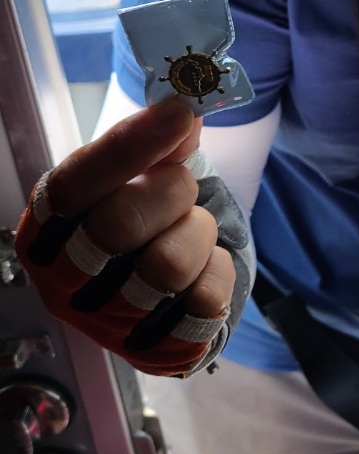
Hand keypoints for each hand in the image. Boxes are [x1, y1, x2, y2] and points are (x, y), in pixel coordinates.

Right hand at [15, 99, 235, 373]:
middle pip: (118, 227)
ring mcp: (105, 324)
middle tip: (181, 186)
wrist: (167, 291)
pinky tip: (202, 269)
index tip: (178, 113)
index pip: (75, 185)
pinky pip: (203, 302)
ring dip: (198, 233)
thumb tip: (188, 101)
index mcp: (45, 230)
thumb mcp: (141, 174)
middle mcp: (63, 283)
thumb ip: (159, 138)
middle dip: (170, 192)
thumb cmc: (145, 221)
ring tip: (193, 229)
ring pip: (166, 266)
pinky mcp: (154, 352)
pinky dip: (217, 273)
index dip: (128, 147)